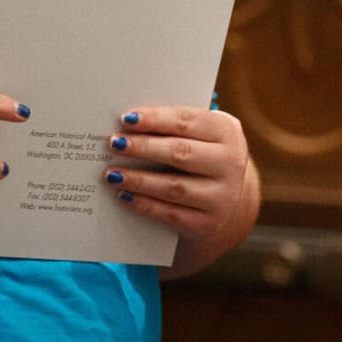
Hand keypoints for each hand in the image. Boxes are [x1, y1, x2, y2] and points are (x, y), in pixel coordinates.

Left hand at [106, 104, 257, 268]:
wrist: (225, 198)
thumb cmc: (200, 154)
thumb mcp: (199, 134)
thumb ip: (172, 125)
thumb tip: (128, 122)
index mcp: (226, 131)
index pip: (188, 121)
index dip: (155, 119)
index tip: (126, 118)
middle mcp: (230, 164)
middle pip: (181, 153)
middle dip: (144, 147)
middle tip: (114, 143)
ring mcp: (222, 197)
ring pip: (174, 187)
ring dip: (139, 180)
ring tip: (112, 174)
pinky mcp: (207, 223)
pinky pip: (171, 214)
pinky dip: (144, 204)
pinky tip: (123, 196)